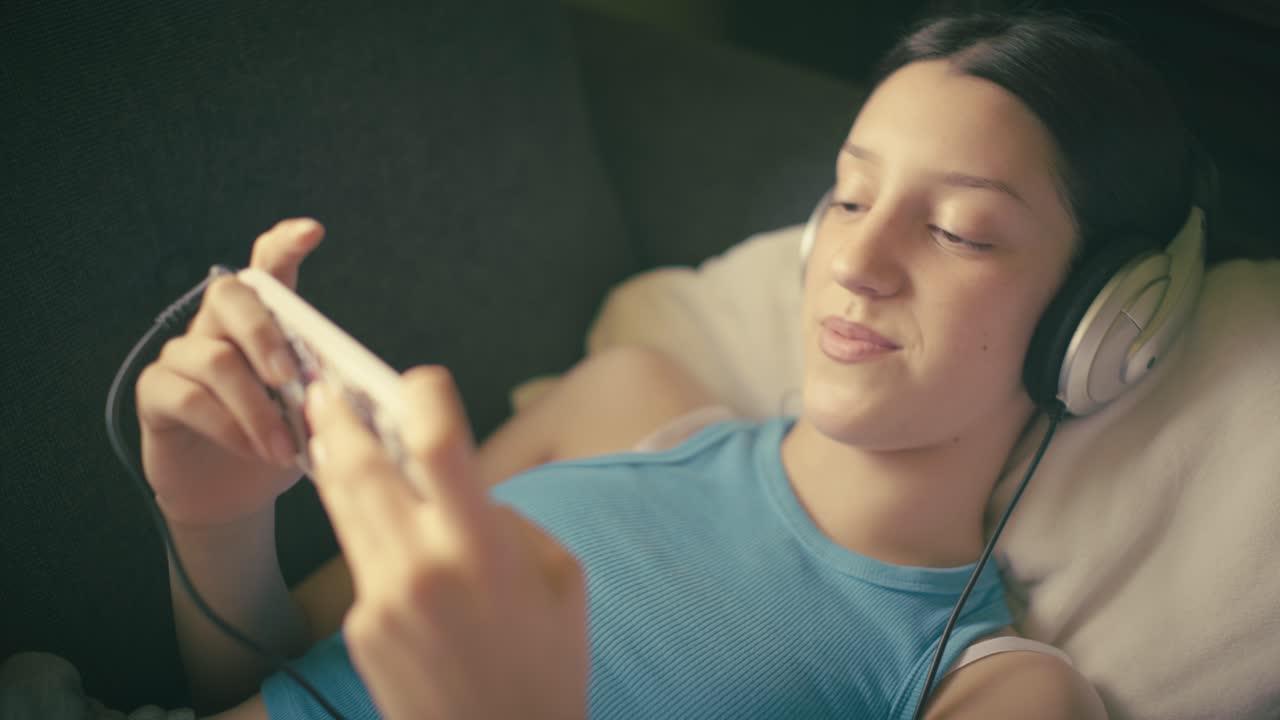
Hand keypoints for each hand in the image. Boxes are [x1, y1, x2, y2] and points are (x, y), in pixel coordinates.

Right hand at [135, 218, 323, 526]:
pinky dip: (227, 427)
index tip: (311, 232)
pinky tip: (253, 450)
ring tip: (282, 446)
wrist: (235, 496)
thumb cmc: (279, 443)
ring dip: (255, 407)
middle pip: (231, 296)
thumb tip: (356, 390)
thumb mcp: (313, 414)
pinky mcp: (157, 394)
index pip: (268, 268)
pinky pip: (188, 398)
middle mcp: (217, 327)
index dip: (284, 245)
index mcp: (262, 322)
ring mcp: (182, 357)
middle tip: (292, 378)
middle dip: (266, 335)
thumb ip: (325, 389)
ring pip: (213, 358)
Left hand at [305, 367, 587, 719]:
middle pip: (363, 466)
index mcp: (481, 549)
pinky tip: (375, 517)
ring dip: (333, 459)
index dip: (424, 398)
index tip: (422, 381)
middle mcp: (420, 566)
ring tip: (324, 428)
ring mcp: (381, 598)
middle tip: (326, 389)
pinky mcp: (360, 625)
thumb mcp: (561, 579)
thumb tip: (465, 490)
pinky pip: (363, 559)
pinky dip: (368, 529)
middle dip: (342, 419)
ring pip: (346, 506)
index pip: (437, 445)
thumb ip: (509, 520)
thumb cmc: (549, 666)